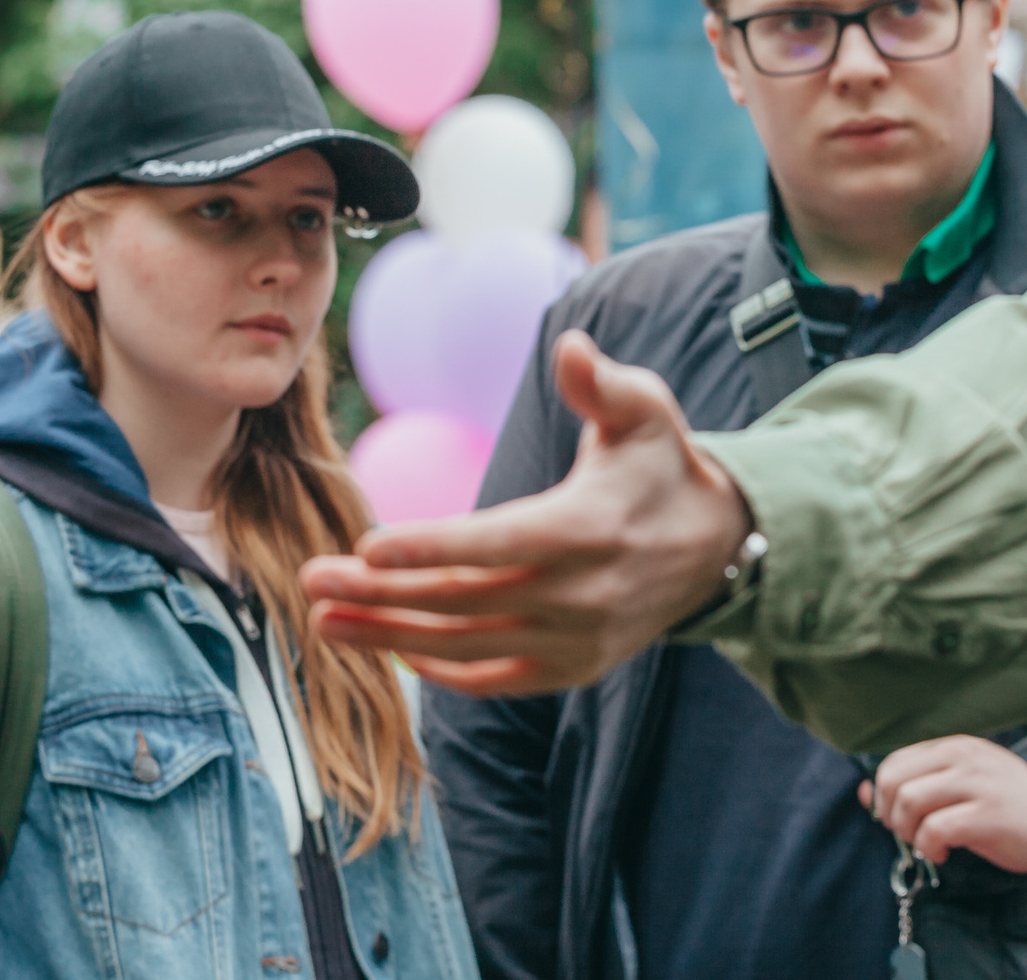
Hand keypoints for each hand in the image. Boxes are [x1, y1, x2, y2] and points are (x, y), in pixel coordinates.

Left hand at [302, 330, 752, 697]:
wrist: (713, 544)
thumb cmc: (659, 462)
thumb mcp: (645, 410)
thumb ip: (601, 383)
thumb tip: (572, 348)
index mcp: (590, 528)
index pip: (498, 543)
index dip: (431, 547)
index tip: (368, 546)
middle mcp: (582, 595)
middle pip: (465, 600)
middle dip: (382, 593)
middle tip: (312, 576)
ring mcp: (576, 641)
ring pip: (467, 647)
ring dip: (390, 637)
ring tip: (324, 618)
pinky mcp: (571, 668)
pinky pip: (492, 678)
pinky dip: (438, 669)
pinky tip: (384, 648)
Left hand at [862, 736, 1026, 872]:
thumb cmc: (1007, 801)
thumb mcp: (961, 783)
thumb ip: (916, 784)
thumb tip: (864, 794)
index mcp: (952, 748)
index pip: (894, 762)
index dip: (883, 795)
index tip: (896, 818)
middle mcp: (961, 759)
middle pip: (894, 780)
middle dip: (890, 813)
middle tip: (909, 833)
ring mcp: (975, 785)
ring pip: (911, 801)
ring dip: (908, 832)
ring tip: (927, 843)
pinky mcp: (987, 815)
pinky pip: (936, 828)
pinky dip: (929, 845)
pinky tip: (942, 853)